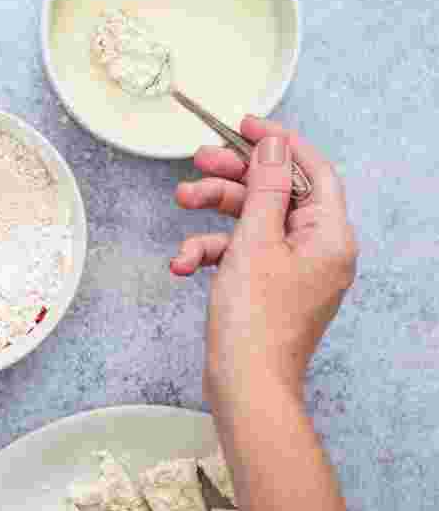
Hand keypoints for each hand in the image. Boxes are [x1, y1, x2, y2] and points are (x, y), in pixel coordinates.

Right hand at [170, 116, 357, 401]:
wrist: (245, 385)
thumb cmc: (255, 322)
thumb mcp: (255, 241)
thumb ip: (266, 187)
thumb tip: (275, 145)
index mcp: (329, 235)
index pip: (312, 170)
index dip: (278, 143)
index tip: (245, 125)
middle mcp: (317, 249)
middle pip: (275, 193)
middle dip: (232, 178)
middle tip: (199, 160)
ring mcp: (292, 269)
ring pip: (251, 221)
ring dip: (213, 214)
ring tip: (180, 204)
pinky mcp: (266, 287)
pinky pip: (239, 254)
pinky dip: (210, 252)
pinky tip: (183, 264)